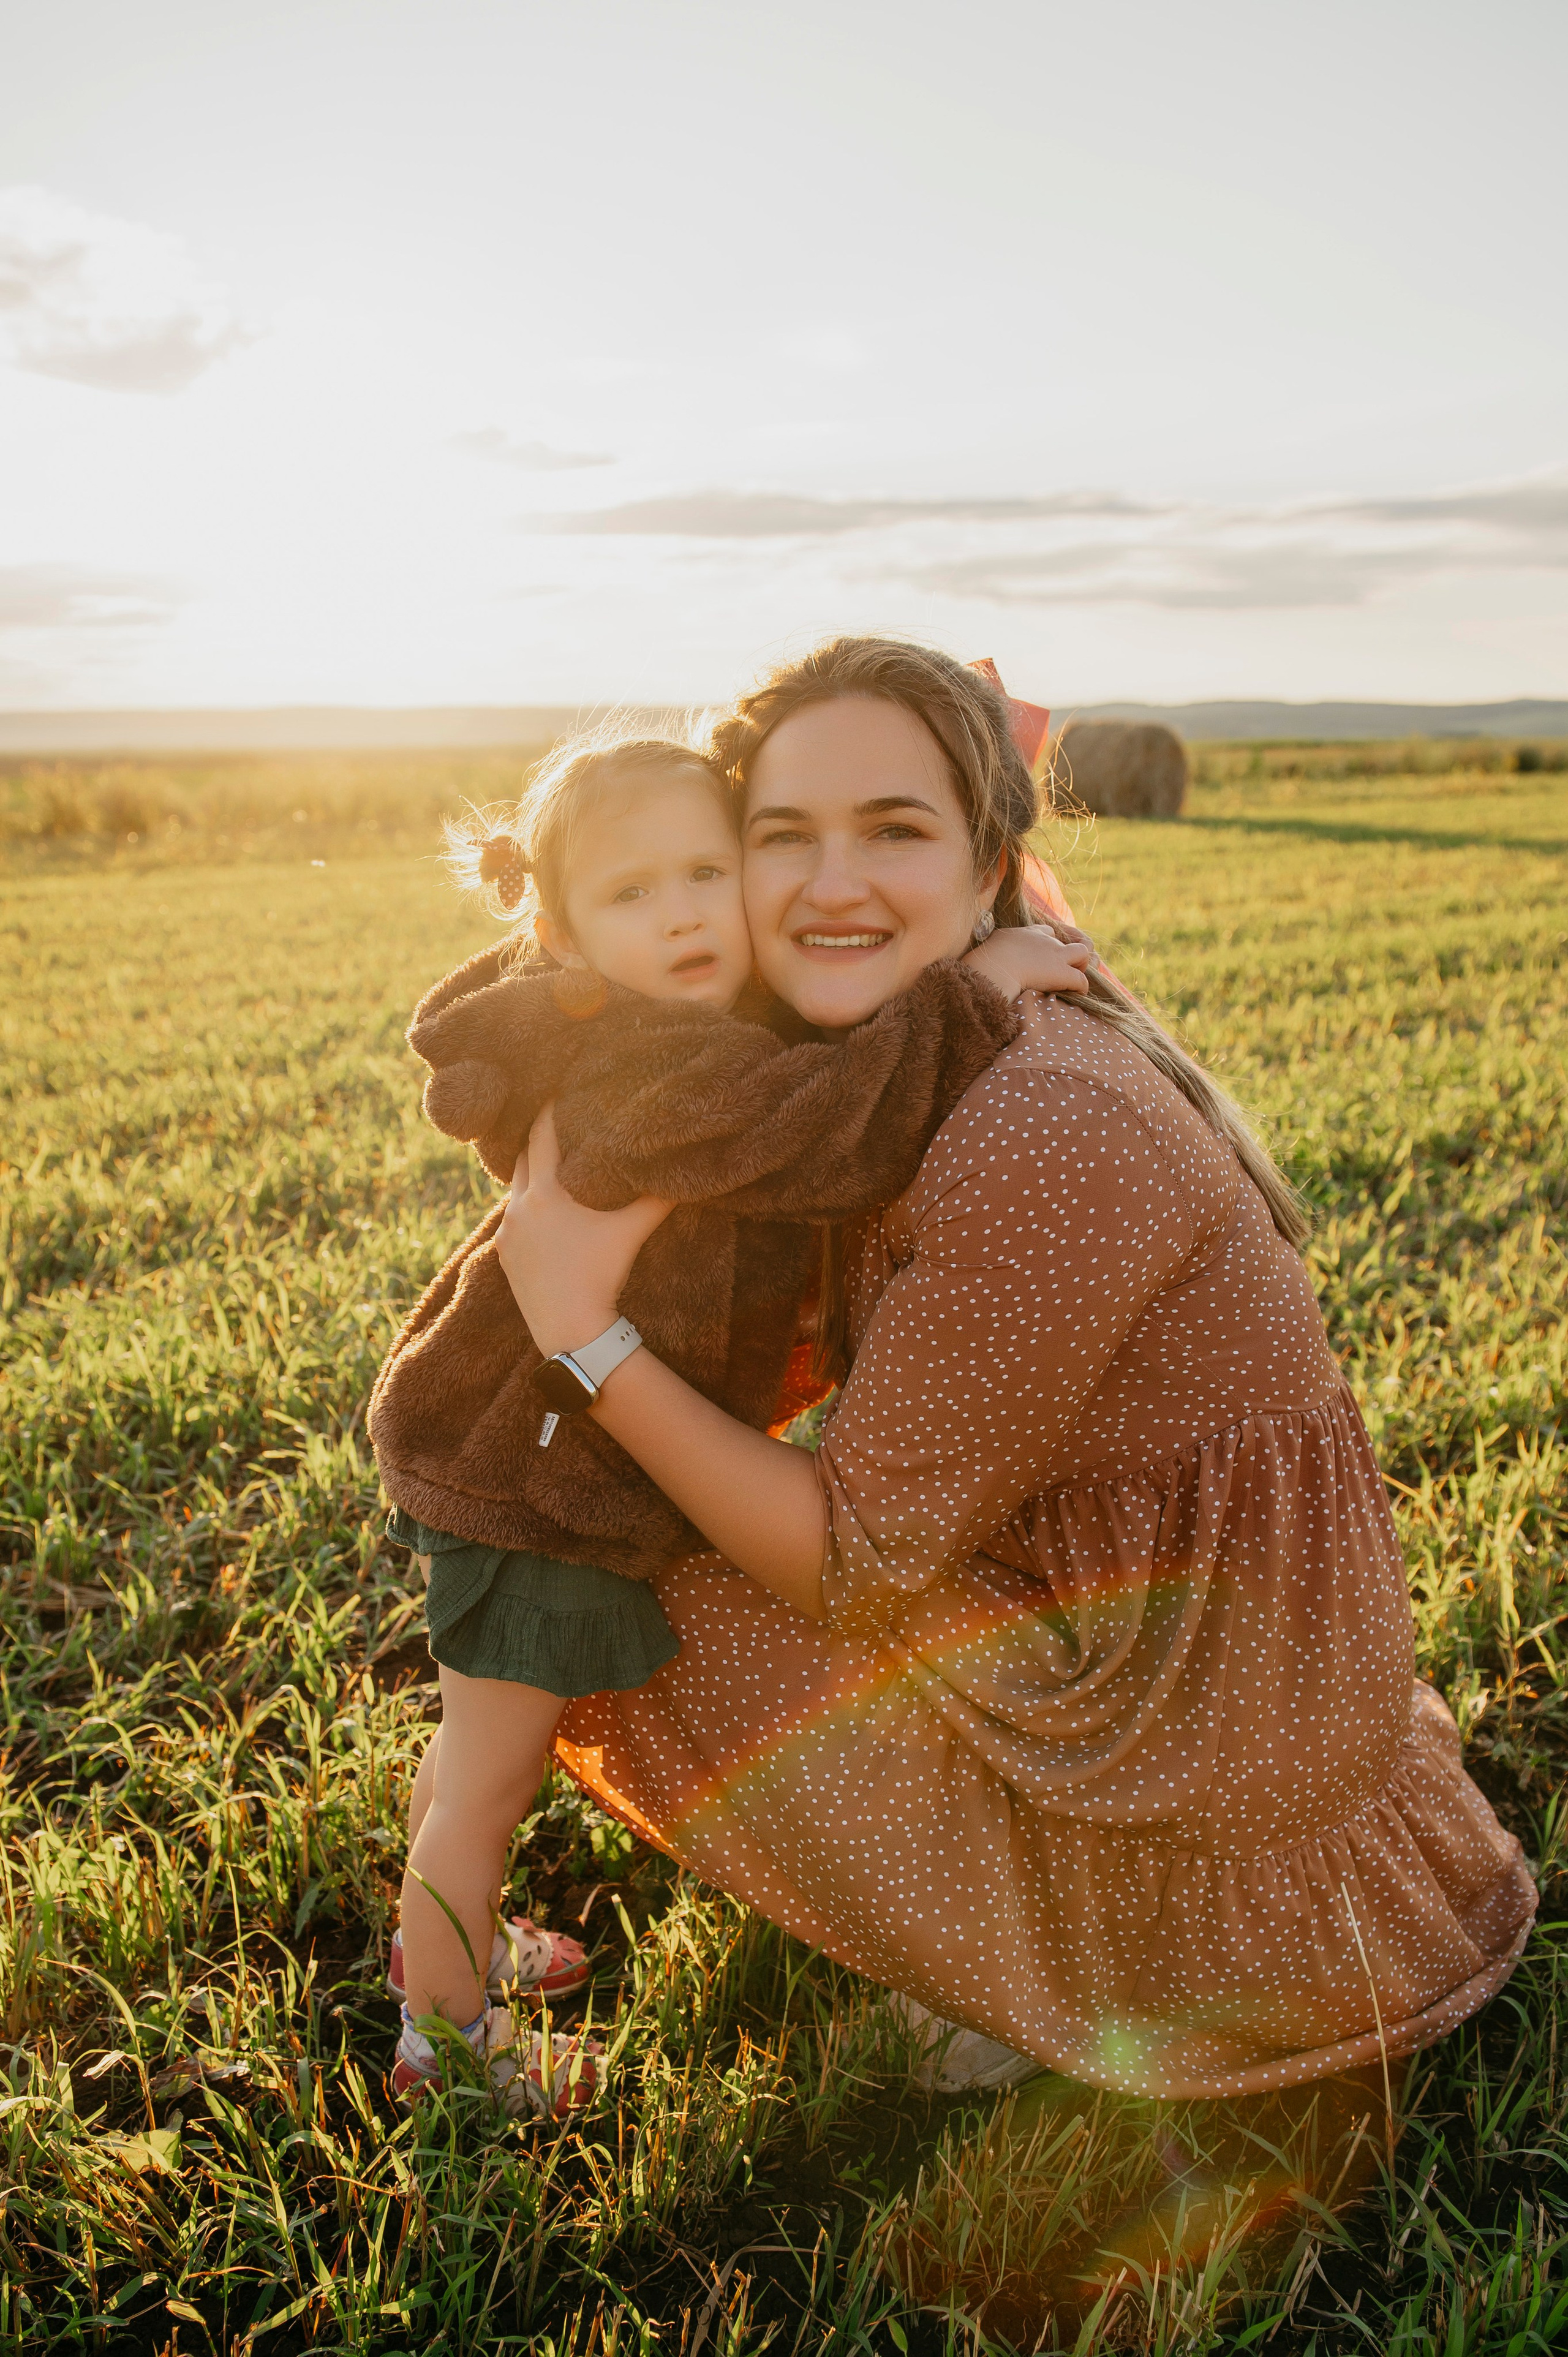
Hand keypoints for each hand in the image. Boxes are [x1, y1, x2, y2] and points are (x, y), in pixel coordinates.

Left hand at [493, 1105, 673, 1357]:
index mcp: (546, 1192)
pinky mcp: (503, 1255)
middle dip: (537, 1138)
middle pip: (522, 1157)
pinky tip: (545, 1211)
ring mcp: (507, 1232)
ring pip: (515, 1189)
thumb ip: (658, 1197)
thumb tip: (686, 1168)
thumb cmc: (602, 1275)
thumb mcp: (633, 1231)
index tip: (557, 1090)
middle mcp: (518, 1206)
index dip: (549, 1108)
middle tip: (555, 1122)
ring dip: (531, 1174)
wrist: (571, 1330)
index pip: (541, 1134)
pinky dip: (527, 1206)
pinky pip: (512, 1218)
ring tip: (552, 1164)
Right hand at [963, 921, 1094, 1001]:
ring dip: (1081, 966)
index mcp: (1026, 934)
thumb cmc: (984, 963)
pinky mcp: (1062, 973)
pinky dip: (1081, 987)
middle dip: (1069, 953)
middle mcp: (1044, 940)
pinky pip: (1082, 979)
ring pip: (1082, 953)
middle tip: (1062, 970)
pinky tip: (1075, 994)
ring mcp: (1055, 955)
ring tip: (1072, 980)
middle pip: (1067, 940)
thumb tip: (983, 959)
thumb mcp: (988, 947)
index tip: (1042, 959)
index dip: (1048, 944)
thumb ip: (994, 950)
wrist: (992, 968)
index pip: (1046, 932)